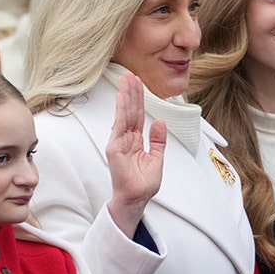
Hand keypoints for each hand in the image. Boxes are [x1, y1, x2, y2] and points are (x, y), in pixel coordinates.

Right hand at [106, 73, 166, 237]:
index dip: (138, 99)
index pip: (137, 115)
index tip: (139, 83)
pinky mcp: (115, 147)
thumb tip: (159, 122)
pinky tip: (122, 97)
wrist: (136, 198)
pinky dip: (121, 110)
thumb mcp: (156, 158)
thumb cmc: (143, 183)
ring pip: (124, 114)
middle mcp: (126, 138)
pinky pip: (119, 125)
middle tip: (130, 74)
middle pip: (130, 111)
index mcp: (136, 140)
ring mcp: (119, 142)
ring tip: (127, 79)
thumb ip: (158, 140)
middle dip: (131, 92)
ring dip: (126, 96)